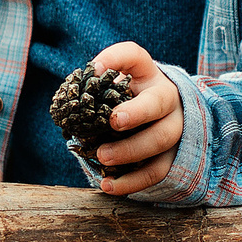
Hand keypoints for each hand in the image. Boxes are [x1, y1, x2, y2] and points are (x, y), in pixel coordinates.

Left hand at [86, 42, 184, 195]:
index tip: (95, 69)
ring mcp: (174, 128)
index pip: (134, 56)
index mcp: (147, 75)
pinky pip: (156, 171)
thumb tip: (67, 100)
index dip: (116, 59)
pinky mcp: (171, 156)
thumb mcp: (115, 87)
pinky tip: (108, 185)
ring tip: (103, 158)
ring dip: (131, 150)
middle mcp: (167, 98)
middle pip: (157, 104)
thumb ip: (95, 89)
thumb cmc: (128, 101)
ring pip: (160, 139)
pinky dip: (132, 181)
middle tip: (112, 122)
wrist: (162, 119)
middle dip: (136, 113)